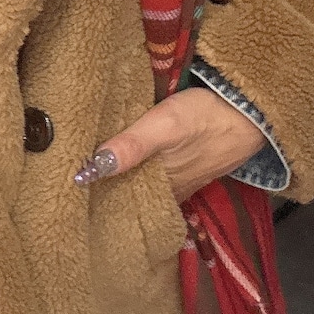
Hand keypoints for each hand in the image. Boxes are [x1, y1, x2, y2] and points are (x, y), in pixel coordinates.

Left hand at [72, 88, 266, 205]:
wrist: (252, 111)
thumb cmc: (206, 117)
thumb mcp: (165, 124)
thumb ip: (131, 146)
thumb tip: (87, 173)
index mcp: (157, 186)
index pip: (115, 202)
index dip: (91, 201)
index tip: (62, 199)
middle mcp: (166, 190)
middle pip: (127, 196)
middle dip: (101, 194)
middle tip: (64, 189)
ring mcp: (178, 180)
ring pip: (140, 187)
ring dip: (118, 184)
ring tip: (83, 178)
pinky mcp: (186, 167)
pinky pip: (155, 177)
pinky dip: (138, 174)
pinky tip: (122, 166)